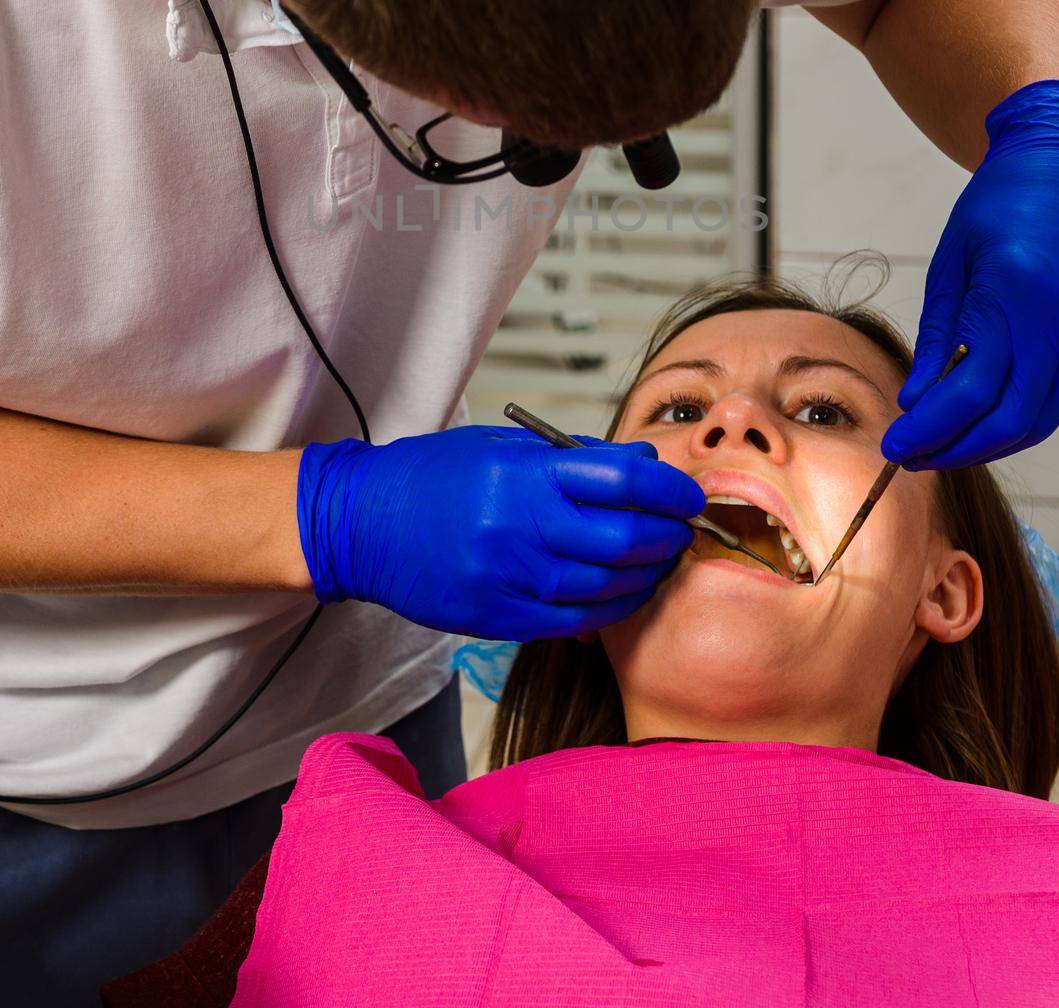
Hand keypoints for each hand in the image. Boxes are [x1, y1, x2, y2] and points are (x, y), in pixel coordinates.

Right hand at [297, 425, 704, 640]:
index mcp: (523, 473)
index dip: (670, 491)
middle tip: (682, 531)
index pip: (623, 481)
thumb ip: (576, 458)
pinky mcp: (496, 617)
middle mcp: (519, 524)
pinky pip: (573, 620)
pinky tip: (625, 594)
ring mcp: (507, 575)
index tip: (688, 496)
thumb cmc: (436, 477)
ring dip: (646, 576)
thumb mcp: (504, 446)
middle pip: (624, 537)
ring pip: (605, 585)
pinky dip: (610, 609)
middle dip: (667, 536)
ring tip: (660, 563)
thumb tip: (645, 468)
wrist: (362, 523)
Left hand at [882, 80, 1058, 468]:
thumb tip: (916, 403)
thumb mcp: (953, 267)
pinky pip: (1055, 404)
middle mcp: (1058, 324)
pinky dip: (1016, 423)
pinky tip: (978, 424)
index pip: (969, 392)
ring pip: (1037, 420)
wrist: (1055, 166)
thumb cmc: (997, 209)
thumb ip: (939, 339)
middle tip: (911, 457)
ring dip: (986, 443)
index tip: (894, 446)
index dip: (930, 430)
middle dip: (955, 449)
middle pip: (1008, 419)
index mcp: (1014, 297)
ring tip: (938, 446)